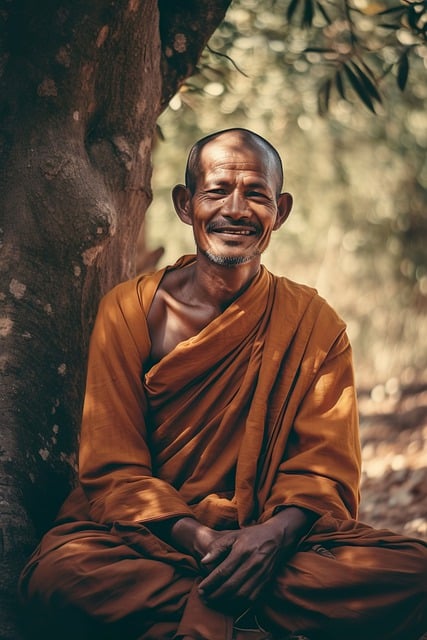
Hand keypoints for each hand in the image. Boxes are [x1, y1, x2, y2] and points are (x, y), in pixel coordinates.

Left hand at [198, 506, 316, 606]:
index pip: (223, 572)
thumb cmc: (252, 535)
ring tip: (214, 600)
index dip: (210, 582)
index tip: (200, 588)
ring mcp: (261, 575)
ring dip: (225, 601)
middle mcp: (253, 564)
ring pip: (241, 595)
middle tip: (204, 597)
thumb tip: (204, 561)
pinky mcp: (266, 582)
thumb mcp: (233, 535)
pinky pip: (252, 598)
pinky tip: (229, 601)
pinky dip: (239, 603)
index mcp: (243, 551)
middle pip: (231, 586)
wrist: (277, 538)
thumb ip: (218, 548)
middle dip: (215, 594)